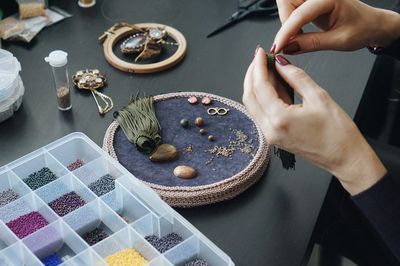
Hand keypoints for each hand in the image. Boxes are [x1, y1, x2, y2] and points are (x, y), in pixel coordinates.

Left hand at [243, 47, 386, 194]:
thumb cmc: (338, 133)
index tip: (260, 52)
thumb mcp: (319, 97)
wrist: (344, 158)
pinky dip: (263, 97)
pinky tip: (272, 84)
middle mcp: (269, 130)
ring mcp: (270, 135)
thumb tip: (281, 63)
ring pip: (253, 105)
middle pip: (249, 97)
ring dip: (256, 85)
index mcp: (279, 119)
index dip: (258, 66)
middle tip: (260, 58)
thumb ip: (296, 77)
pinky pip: (261, 113)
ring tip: (267, 68)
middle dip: (252, 75)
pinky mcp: (274, 137)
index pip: (259, 87)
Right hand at [272, 0, 399, 53]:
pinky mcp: (310, 3)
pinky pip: (291, 9)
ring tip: (297, 38)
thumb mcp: (338, 41)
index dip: (285, 33)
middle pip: (287, 2)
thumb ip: (311, 44)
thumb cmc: (362, 28)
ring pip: (286, 4)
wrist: (372, 25)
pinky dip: (290, 23)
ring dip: (286, 23)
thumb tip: (288, 47)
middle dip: (285, 23)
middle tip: (290, 42)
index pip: (298, 14)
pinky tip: (299, 34)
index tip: (277, 48)